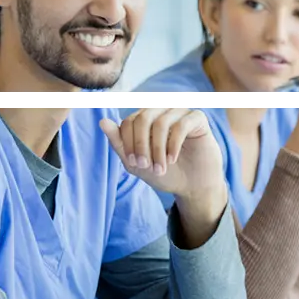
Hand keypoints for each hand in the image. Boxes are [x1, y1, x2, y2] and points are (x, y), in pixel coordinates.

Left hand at [99, 107, 224, 199]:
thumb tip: (102, 122)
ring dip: (157, 149)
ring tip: (160, 168)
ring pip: (161, 122)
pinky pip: (181, 124)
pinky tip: (172, 159)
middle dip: (140, 144)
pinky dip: (173, 144)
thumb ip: (119, 143)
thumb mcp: (136, 163)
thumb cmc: (164, 173)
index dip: (128, 142)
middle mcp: (161, 112)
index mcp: (144, 120)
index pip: (129, 121)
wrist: (191, 186)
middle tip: (145, 166)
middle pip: (143, 118)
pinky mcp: (197, 119)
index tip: (134, 163)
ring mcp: (179, 113)